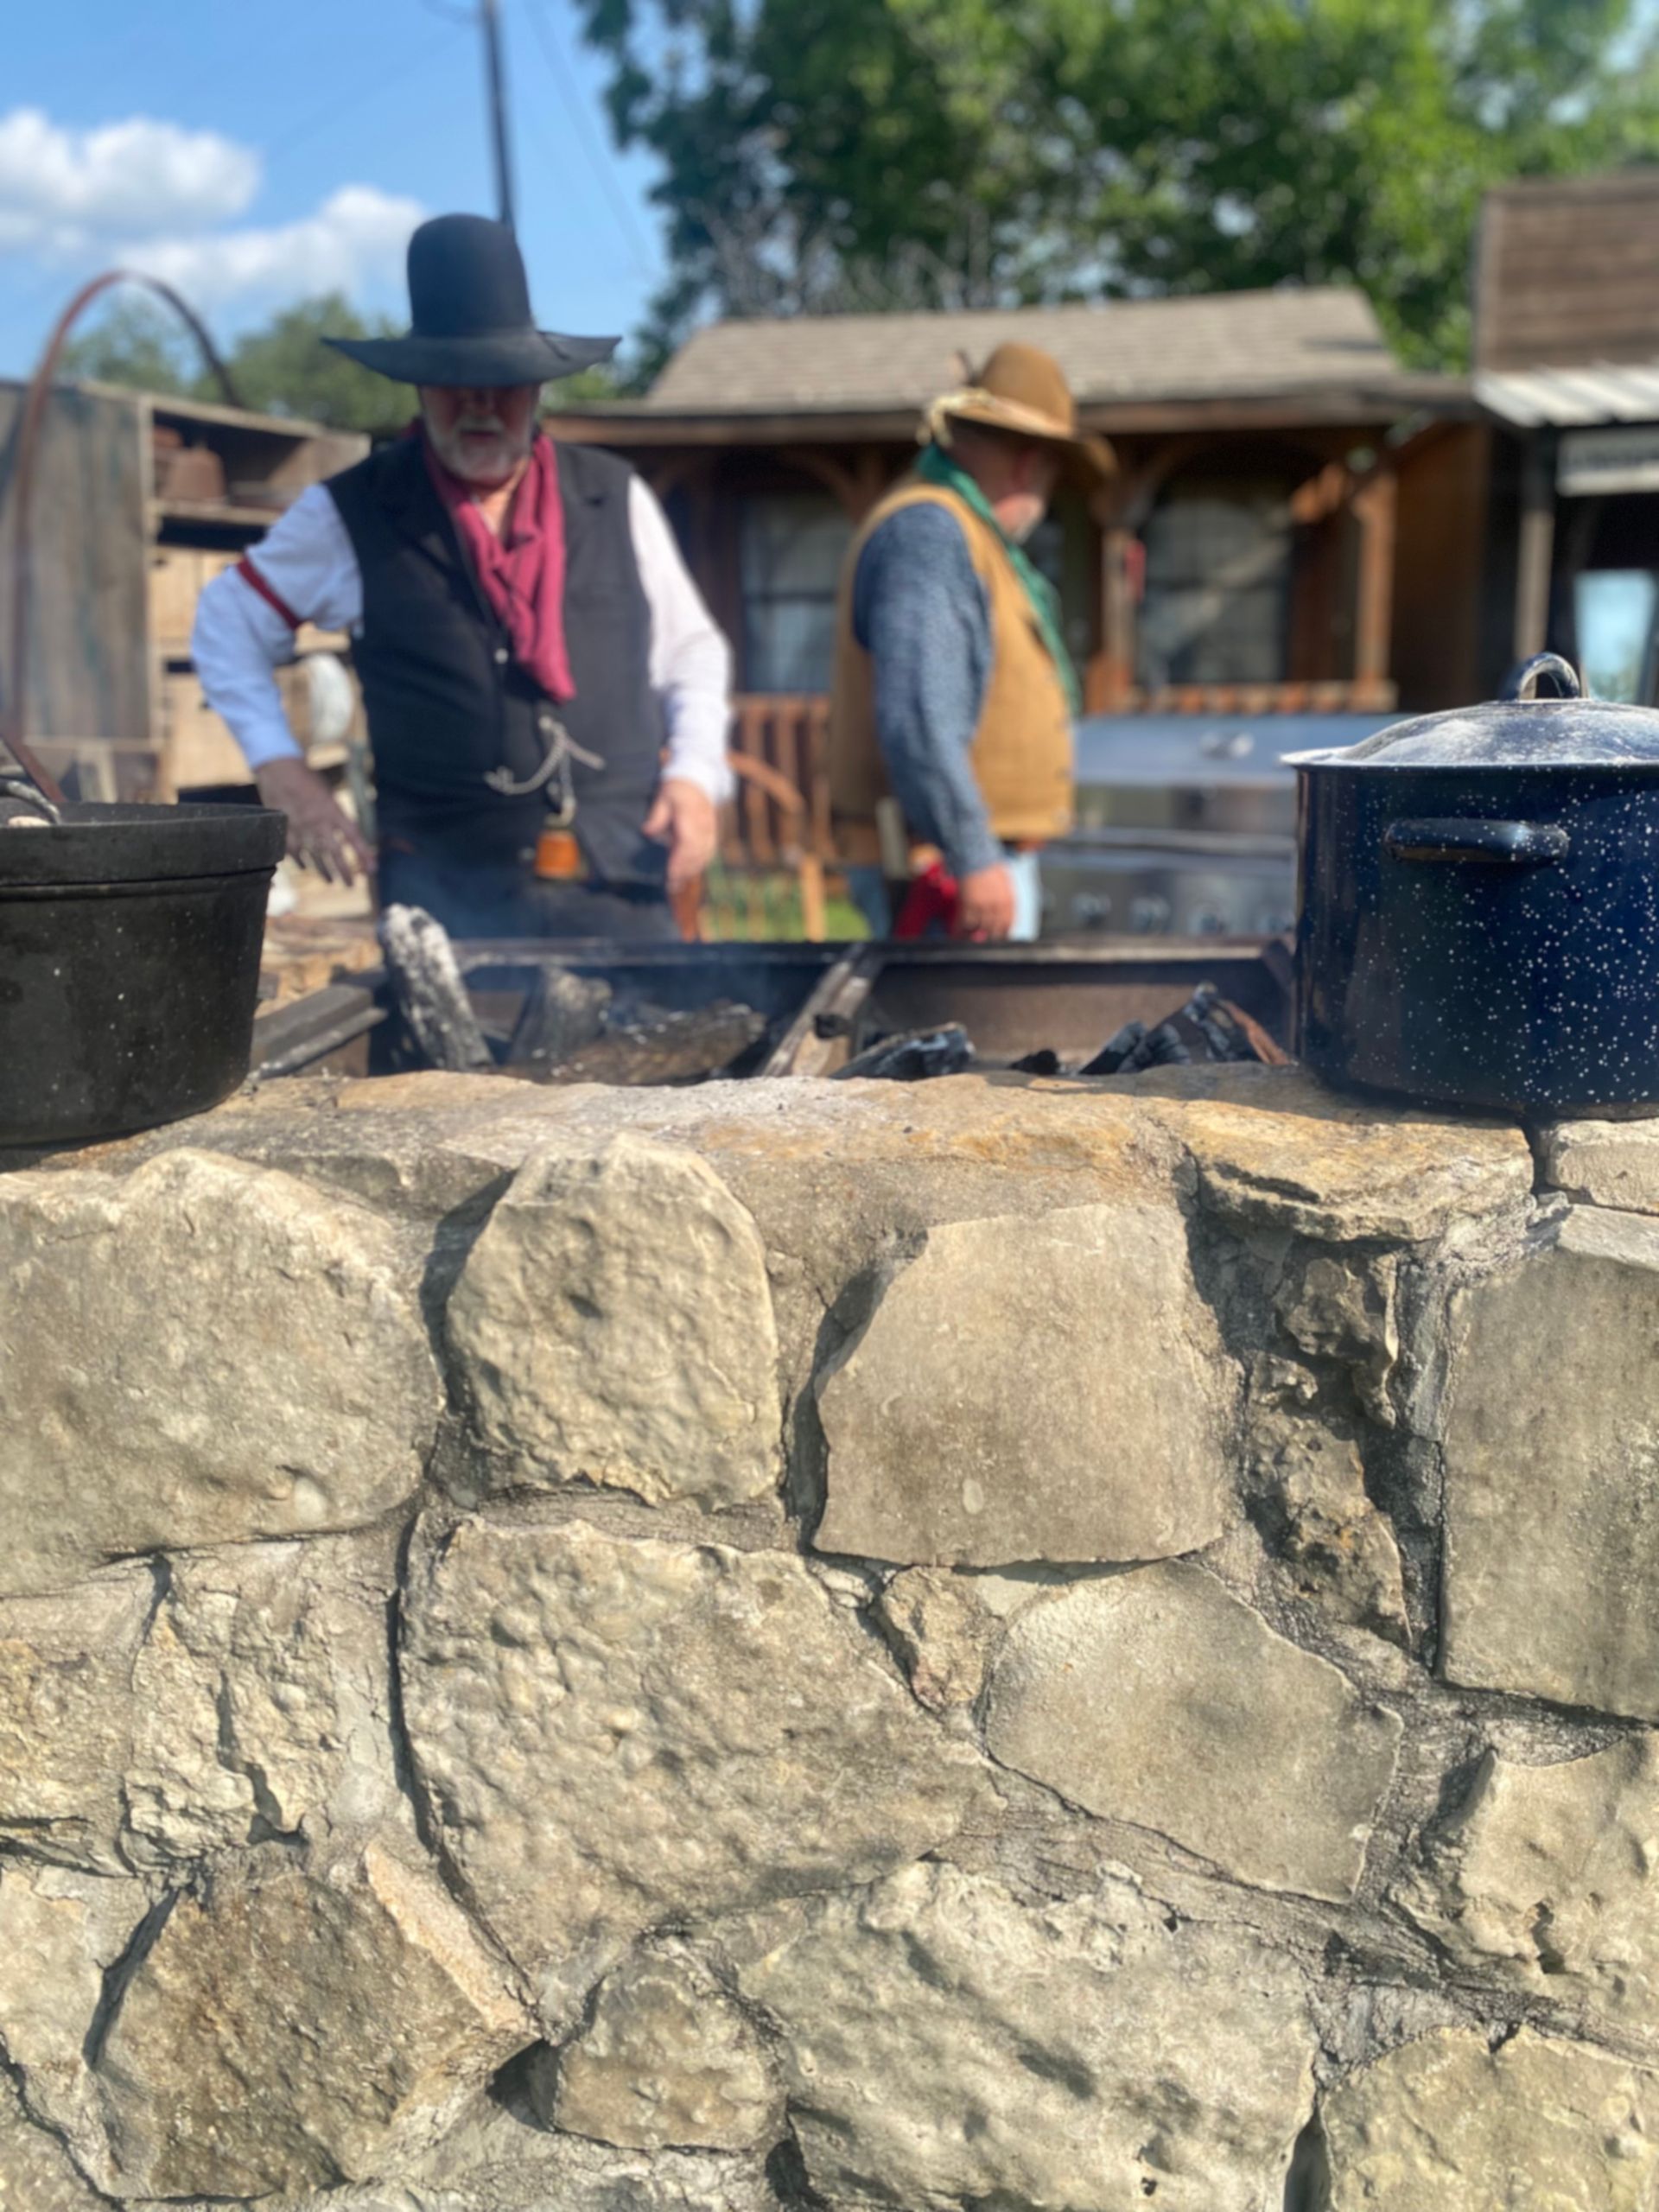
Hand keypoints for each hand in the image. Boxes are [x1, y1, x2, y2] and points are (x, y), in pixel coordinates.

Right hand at [255, 757, 373, 885]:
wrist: (279, 768)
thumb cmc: (306, 779)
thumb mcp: (328, 794)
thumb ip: (336, 815)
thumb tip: (348, 836)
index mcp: (333, 810)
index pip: (353, 837)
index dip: (363, 854)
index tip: (372, 869)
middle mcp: (319, 822)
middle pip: (335, 853)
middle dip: (344, 871)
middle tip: (351, 885)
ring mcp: (301, 827)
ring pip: (315, 857)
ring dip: (325, 871)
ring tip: (331, 880)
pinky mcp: (284, 829)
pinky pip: (294, 852)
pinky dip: (301, 861)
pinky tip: (306, 867)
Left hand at [643, 776, 718, 894]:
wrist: (697, 779)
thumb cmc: (676, 789)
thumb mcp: (662, 797)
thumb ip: (656, 816)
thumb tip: (647, 832)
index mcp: (690, 814)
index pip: (688, 842)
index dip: (680, 860)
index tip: (670, 873)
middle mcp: (703, 824)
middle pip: (697, 852)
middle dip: (684, 870)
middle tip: (671, 885)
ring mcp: (710, 829)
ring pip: (704, 855)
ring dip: (692, 870)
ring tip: (678, 883)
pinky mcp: (713, 833)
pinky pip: (709, 852)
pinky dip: (699, 864)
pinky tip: (689, 873)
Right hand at [956, 862, 1016, 940]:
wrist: (975, 856)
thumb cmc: (988, 867)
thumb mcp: (1004, 882)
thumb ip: (1004, 899)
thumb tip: (999, 914)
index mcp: (1009, 900)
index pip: (1007, 923)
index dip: (1002, 933)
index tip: (996, 938)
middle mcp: (998, 905)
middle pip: (994, 930)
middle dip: (986, 938)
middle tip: (980, 942)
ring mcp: (984, 905)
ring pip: (979, 928)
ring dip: (971, 935)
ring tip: (965, 939)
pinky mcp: (969, 904)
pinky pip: (965, 923)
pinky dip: (960, 929)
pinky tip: (956, 933)